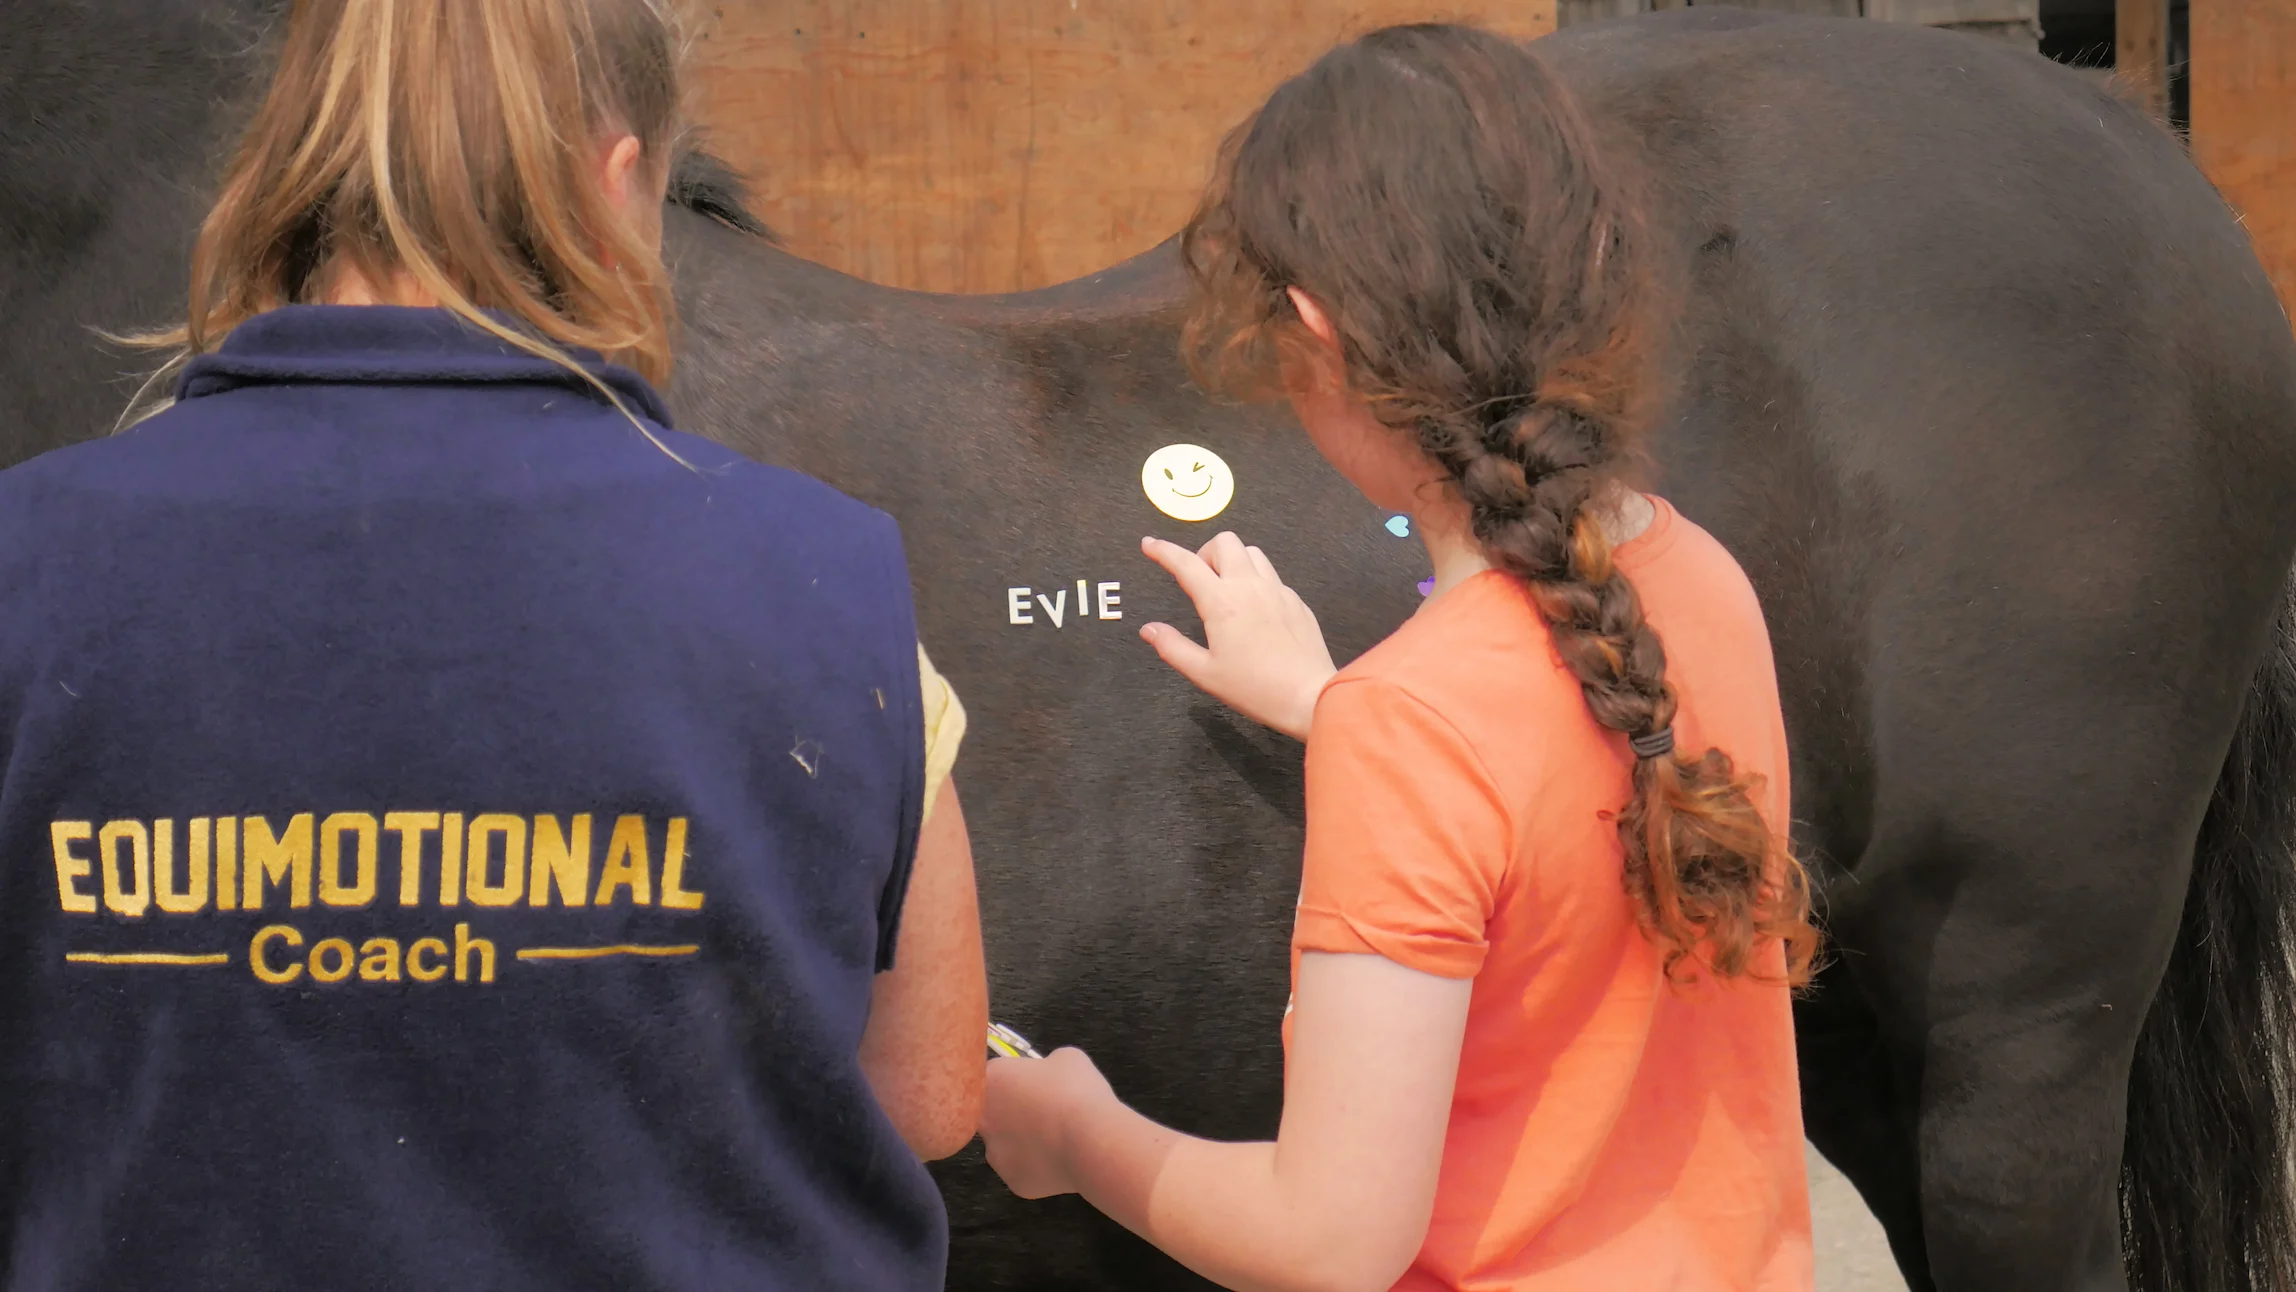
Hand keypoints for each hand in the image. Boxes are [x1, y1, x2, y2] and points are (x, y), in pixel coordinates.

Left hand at [980, 1047, 1115, 1199]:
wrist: (1091, 1140)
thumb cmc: (1077, 1090)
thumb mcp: (1067, 1058)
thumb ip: (1046, 1066)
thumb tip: (1046, 1078)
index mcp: (993, 1080)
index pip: (995, 1077)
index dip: (1016, 1080)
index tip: (1036, 1084)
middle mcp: (984, 1120)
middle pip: (994, 1114)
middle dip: (1015, 1113)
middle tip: (1047, 1112)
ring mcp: (996, 1155)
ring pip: (1007, 1146)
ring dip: (1025, 1142)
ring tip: (1059, 1139)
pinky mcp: (1014, 1182)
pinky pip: (1025, 1170)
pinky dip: (1039, 1166)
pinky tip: (1062, 1159)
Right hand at [1139, 532, 1336, 740]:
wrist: (1308, 696)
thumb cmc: (1254, 688)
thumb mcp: (1204, 673)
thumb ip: (1172, 647)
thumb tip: (1149, 629)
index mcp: (1222, 602)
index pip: (1186, 564)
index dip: (1163, 550)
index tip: (1150, 544)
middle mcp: (1250, 586)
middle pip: (1225, 542)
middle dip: (1205, 552)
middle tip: (1199, 580)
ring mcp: (1277, 590)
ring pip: (1252, 553)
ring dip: (1233, 561)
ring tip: (1227, 590)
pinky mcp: (1296, 601)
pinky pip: (1272, 576)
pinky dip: (1256, 581)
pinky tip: (1255, 610)